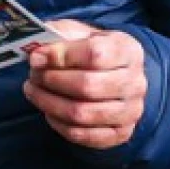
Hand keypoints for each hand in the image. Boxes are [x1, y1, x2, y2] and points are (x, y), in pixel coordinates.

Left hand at [24, 20, 147, 149]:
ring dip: (49, 103)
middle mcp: (135, 82)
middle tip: (33, 76)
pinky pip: (82, 135)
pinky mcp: (121, 133)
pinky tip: (49, 111)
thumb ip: (58, 37)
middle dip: (52, 81)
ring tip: (34, 91)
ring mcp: (131, 111)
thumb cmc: (93, 51)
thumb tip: (36, 55)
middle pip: (88, 85)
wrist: (115, 74)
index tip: (36, 57)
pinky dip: (59, 124)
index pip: (94, 53)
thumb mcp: (79, 33)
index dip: (61, 56)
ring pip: (82, 113)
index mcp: (127, 50)